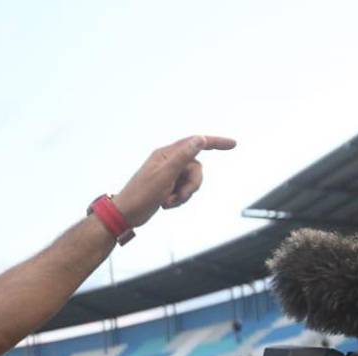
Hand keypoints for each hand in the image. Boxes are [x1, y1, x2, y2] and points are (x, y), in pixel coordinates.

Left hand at [113, 135, 235, 228]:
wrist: (125, 215)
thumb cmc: (140, 195)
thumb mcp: (165, 176)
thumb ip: (183, 157)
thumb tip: (199, 139)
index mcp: (166, 154)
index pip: (195, 143)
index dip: (215, 142)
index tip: (232, 144)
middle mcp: (168, 161)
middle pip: (196, 168)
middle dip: (192, 185)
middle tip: (178, 196)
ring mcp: (167, 174)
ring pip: (191, 181)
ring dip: (183, 195)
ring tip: (168, 202)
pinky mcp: (167, 186)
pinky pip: (184, 190)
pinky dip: (178, 199)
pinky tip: (165, 205)